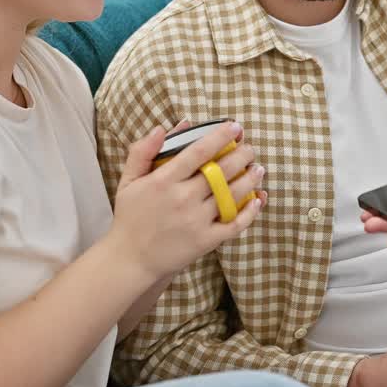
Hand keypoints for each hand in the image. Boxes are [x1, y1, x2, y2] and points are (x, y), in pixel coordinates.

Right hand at [109, 121, 265, 278]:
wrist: (131, 260)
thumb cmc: (130, 217)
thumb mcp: (128, 180)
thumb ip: (143, 151)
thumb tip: (162, 128)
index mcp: (163, 181)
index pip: (199, 151)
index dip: (220, 136)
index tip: (235, 127)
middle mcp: (183, 198)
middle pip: (221, 170)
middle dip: (241, 154)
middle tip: (250, 147)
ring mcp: (196, 220)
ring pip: (232, 194)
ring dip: (250, 178)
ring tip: (258, 168)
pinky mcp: (206, 241)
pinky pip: (234, 224)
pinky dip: (250, 211)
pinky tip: (258, 199)